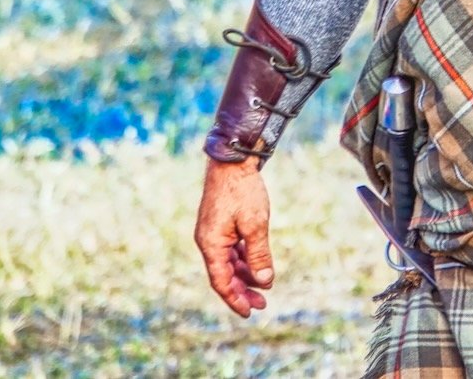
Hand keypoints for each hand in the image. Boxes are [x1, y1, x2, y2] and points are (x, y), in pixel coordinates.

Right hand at [194, 157, 273, 317]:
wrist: (233, 159)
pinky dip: (243, 258)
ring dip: (244, 275)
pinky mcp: (220, 223)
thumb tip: (264, 281)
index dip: (234, 299)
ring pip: (228, 262)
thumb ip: (259, 255)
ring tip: (263, 285)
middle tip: (261, 304)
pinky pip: (230, 249)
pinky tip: (256, 264)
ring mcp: (213, 232)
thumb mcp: (255, 225)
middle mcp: (208, 240)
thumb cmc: (243, 190)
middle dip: (242, 290)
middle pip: (224, 274)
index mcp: (211, 244)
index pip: (221, 281)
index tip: (249, 312)